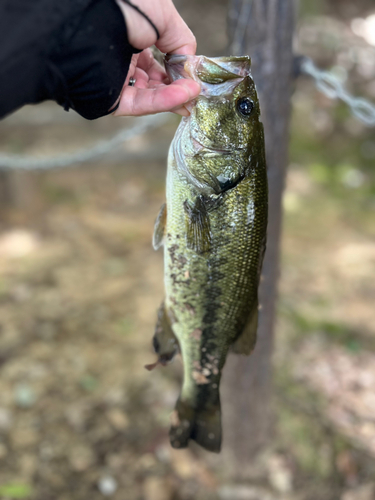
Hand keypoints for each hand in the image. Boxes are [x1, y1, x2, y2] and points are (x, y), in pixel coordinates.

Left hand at [113, 0, 199, 116]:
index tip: (194, 76)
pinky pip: (139, 103)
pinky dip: (162, 101)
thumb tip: (191, 65)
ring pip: (149, 96)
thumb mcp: (164, 16)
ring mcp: (114, 79)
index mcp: (130, 38)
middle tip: (197, 91)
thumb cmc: (127, 3)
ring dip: (174, 96)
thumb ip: (182, 41)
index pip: (157, 64)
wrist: (96, 11)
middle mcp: (121, 60)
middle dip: (178, 88)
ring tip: (193, 92)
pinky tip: (181, 96)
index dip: (177, 71)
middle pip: (155, 84)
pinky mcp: (109, 97)